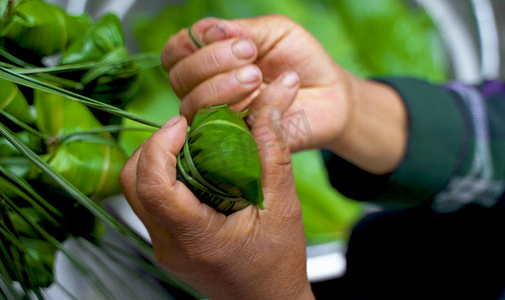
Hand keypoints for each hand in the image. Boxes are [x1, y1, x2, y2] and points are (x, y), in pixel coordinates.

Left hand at [119, 75, 314, 299]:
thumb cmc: (277, 266)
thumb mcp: (283, 206)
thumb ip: (273, 153)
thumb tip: (267, 106)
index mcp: (195, 237)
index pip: (152, 186)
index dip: (160, 146)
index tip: (183, 124)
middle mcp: (169, 245)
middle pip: (133, 183)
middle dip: (153, 146)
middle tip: (185, 130)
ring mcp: (163, 246)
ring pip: (135, 191)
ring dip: (156, 159)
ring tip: (189, 145)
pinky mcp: (166, 243)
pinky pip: (149, 201)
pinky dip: (164, 175)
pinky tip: (193, 168)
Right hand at [161, 15, 351, 152]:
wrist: (331, 93)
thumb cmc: (298, 59)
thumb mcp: (272, 32)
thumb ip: (238, 30)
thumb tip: (205, 31)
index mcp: (208, 64)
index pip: (174, 55)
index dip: (188, 44)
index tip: (225, 35)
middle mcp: (206, 93)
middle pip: (179, 80)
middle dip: (211, 62)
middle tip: (250, 54)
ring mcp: (219, 121)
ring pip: (194, 106)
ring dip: (224, 85)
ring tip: (258, 75)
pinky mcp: (240, 144)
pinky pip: (229, 128)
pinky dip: (255, 102)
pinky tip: (281, 88)